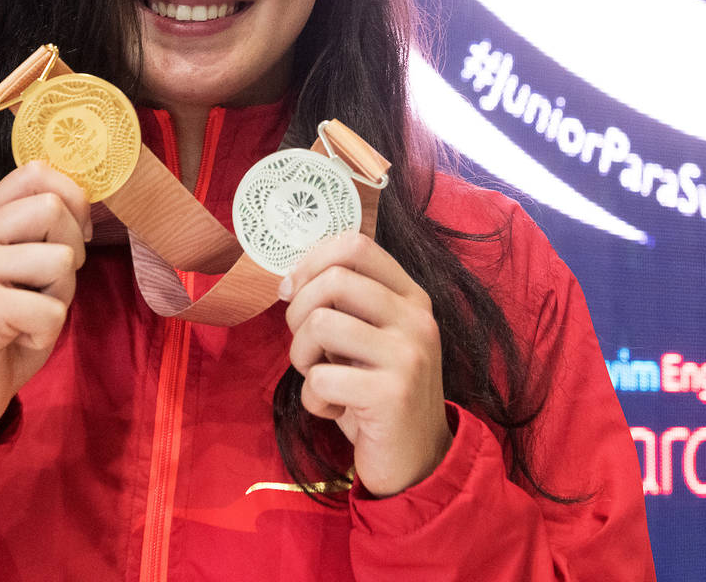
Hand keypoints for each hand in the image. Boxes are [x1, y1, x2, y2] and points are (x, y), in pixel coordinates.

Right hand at [0, 161, 90, 436]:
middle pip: (53, 207)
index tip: (76, 236)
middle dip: (73, 251)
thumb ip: (38, 232)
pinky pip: (53, 309)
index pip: (34, 172)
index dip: (74, 197)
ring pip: (61, 259)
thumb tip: (86, 200)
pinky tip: (18, 338)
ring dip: (60, 296)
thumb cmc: (0, 331)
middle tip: (48, 287)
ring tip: (28, 315)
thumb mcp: (19, 269)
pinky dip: (47, 331)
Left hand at [280, 231, 452, 496]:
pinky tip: (332, 409)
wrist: (416, 461)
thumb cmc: (377, 392)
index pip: (355, 244)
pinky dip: (312, 399)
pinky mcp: (392, 394)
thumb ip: (343, 305)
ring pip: (320, 324)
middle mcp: (416, 319)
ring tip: (319, 377)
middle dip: (298, 312)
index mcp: (410, 297)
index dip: (311, 261)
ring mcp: (408, 355)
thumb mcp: (367, 338)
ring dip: (301, 356)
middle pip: (333, 279)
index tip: (293, 289)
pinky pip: (321, 378)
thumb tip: (289, 281)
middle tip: (305, 345)